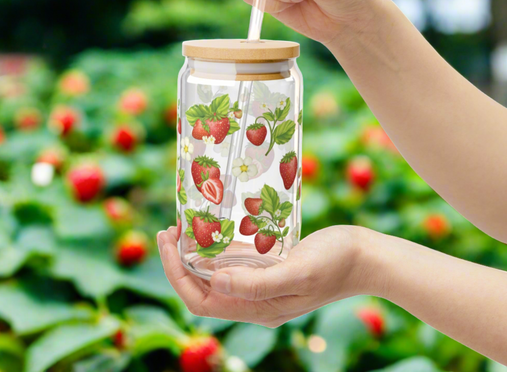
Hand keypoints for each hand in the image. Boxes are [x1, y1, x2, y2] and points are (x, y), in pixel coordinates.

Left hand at [157, 225, 371, 326]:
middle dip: (181, 262)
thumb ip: (256, 283)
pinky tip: (214, 228)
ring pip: (218, 274)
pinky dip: (220, 247)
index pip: (202, 300)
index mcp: (258, 308)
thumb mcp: (297, 273)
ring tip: (185, 226)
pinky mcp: (272, 267)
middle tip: (170, 230)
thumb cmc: (336, 263)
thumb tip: (213, 282)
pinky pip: (237, 261)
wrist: (366, 256)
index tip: (168, 243)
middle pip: (205, 288)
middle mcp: (256, 300)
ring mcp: (264, 283)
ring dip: (198, 253)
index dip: (178, 274)